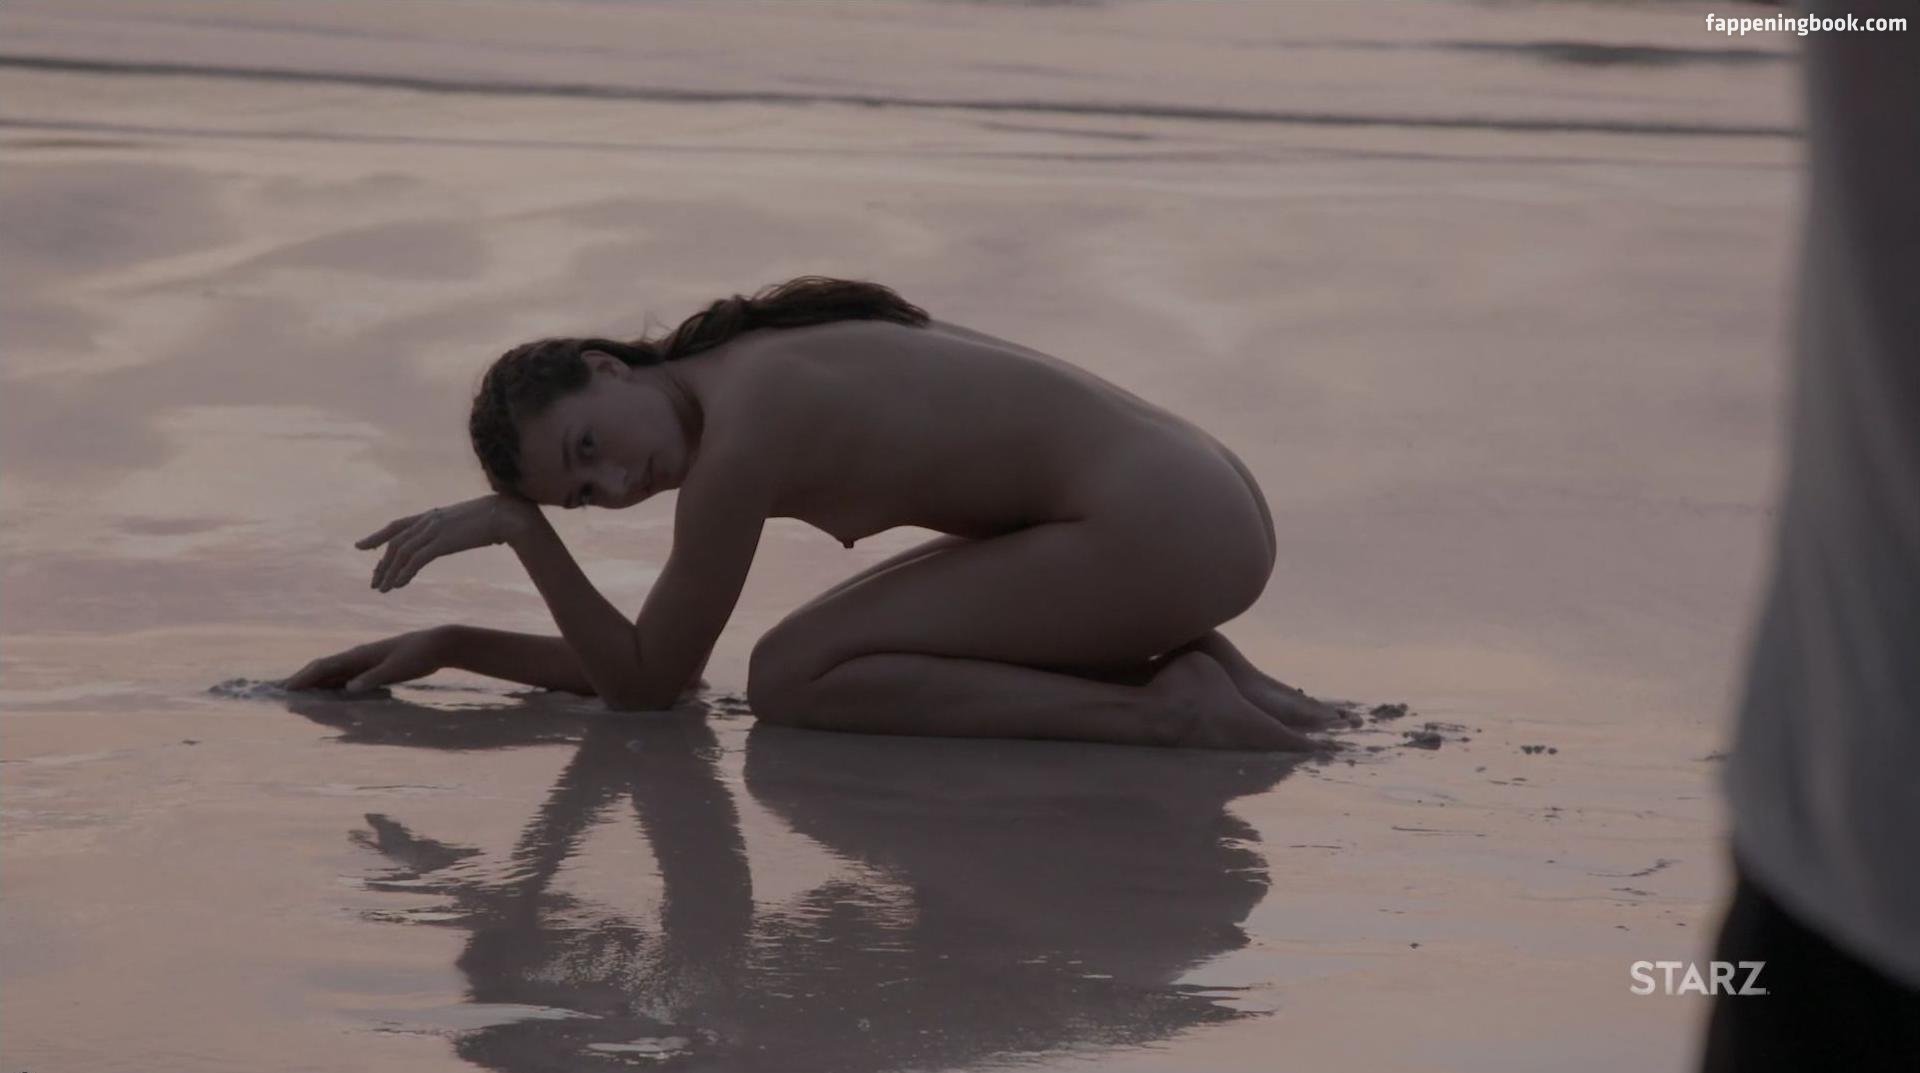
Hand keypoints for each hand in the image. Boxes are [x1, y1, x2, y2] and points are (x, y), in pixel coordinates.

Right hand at [282, 628, 448, 691]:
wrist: (437, 645)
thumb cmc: (418, 655)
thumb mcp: (397, 668)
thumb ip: (373, 678)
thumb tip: (349, 687)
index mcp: (360, 655)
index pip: (325, 666)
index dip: (304, 677)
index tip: (287, 688)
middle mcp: (358, 657)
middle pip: (324, 669)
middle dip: (303, 681)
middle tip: (283, 695)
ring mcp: (365, 662)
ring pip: (334, 674)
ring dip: (316, 684)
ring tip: (299, 697)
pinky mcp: (373, 668)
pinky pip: (347, 678)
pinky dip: (333, 686)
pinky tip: (330, 696)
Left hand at [357, 494, 536, 590]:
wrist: (508, 515)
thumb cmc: (496, 518)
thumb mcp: (469, 522)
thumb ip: (457, 528)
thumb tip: (460, 534)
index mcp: (433, 515)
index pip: (397, 525)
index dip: (376, 536)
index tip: (361, 547)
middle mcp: (428, 520)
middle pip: (395, 543)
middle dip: (382, 564)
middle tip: (374, 582)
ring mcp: (434, 530)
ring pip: (401, 553)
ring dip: (389, 573)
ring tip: (382, 589)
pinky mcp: (441, 542)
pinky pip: (415, 560)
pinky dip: (403, 573)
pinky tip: (398, 585)